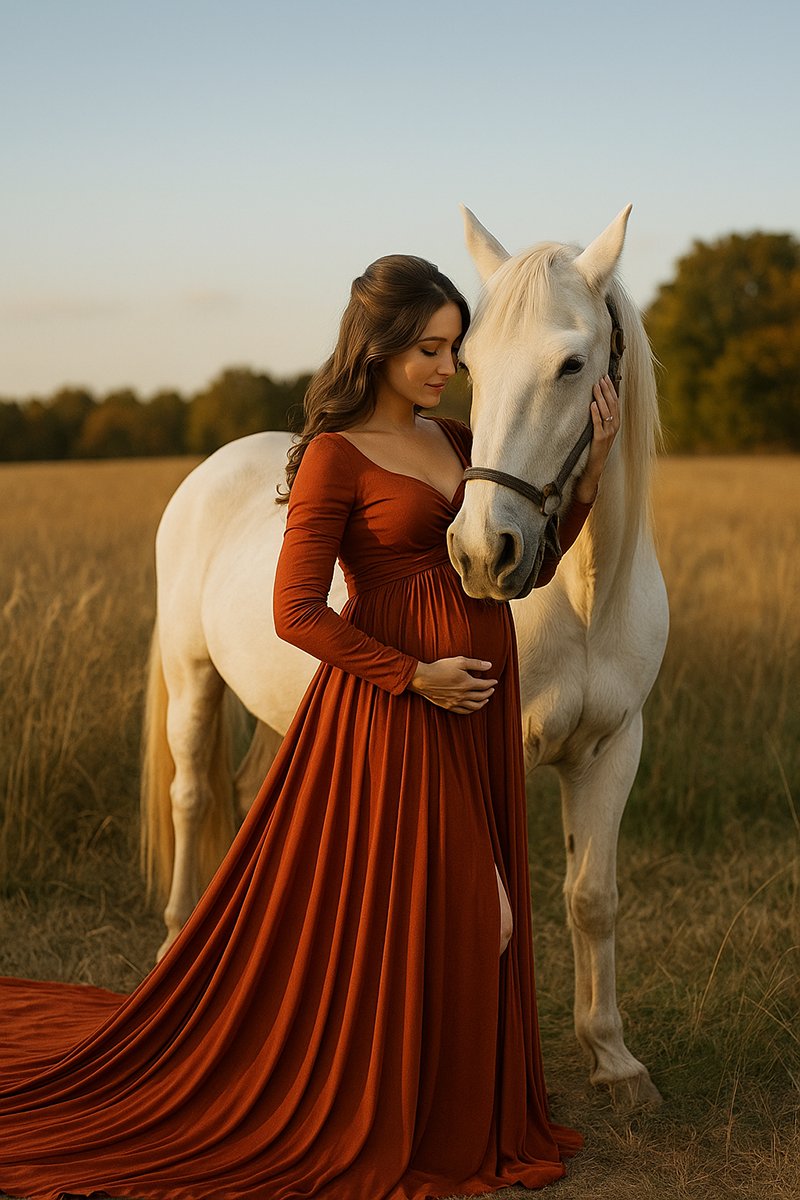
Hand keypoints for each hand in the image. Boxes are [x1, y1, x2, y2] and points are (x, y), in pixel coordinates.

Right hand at [408, 657, 496, 713]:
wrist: (423, 679)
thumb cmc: (440, 668)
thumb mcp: (459, 661)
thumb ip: (476, 664)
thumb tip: (490, 665)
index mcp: (467, 684)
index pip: (484, 685)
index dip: (491, 683)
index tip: (494, 681)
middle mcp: (463, 695)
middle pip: (481, 696)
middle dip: (488, 693)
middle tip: (492, 689)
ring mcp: (455, 702)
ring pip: (474, 706)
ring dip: (482, 703)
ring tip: (486, 700)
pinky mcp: (448, 706)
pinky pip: (463, 711)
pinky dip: (471, 710)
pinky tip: (472, 707)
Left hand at [574, 375, 619, 502]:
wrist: (595, 466)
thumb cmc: (596, 446)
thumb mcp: (601, 429)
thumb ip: (601, 416)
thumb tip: (595, 400)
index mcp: (616, 422)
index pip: (615, 402)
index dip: (611, 389)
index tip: (605, 377)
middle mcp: (614, 426)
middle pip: (612, 404)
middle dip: (606, 390)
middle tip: (600, 378)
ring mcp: (608, 433)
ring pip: (606, 412)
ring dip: (601, 398)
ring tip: (595, 387)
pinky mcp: (600, 439)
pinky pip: (598, 424)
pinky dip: (596, 413)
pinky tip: (593, 404)